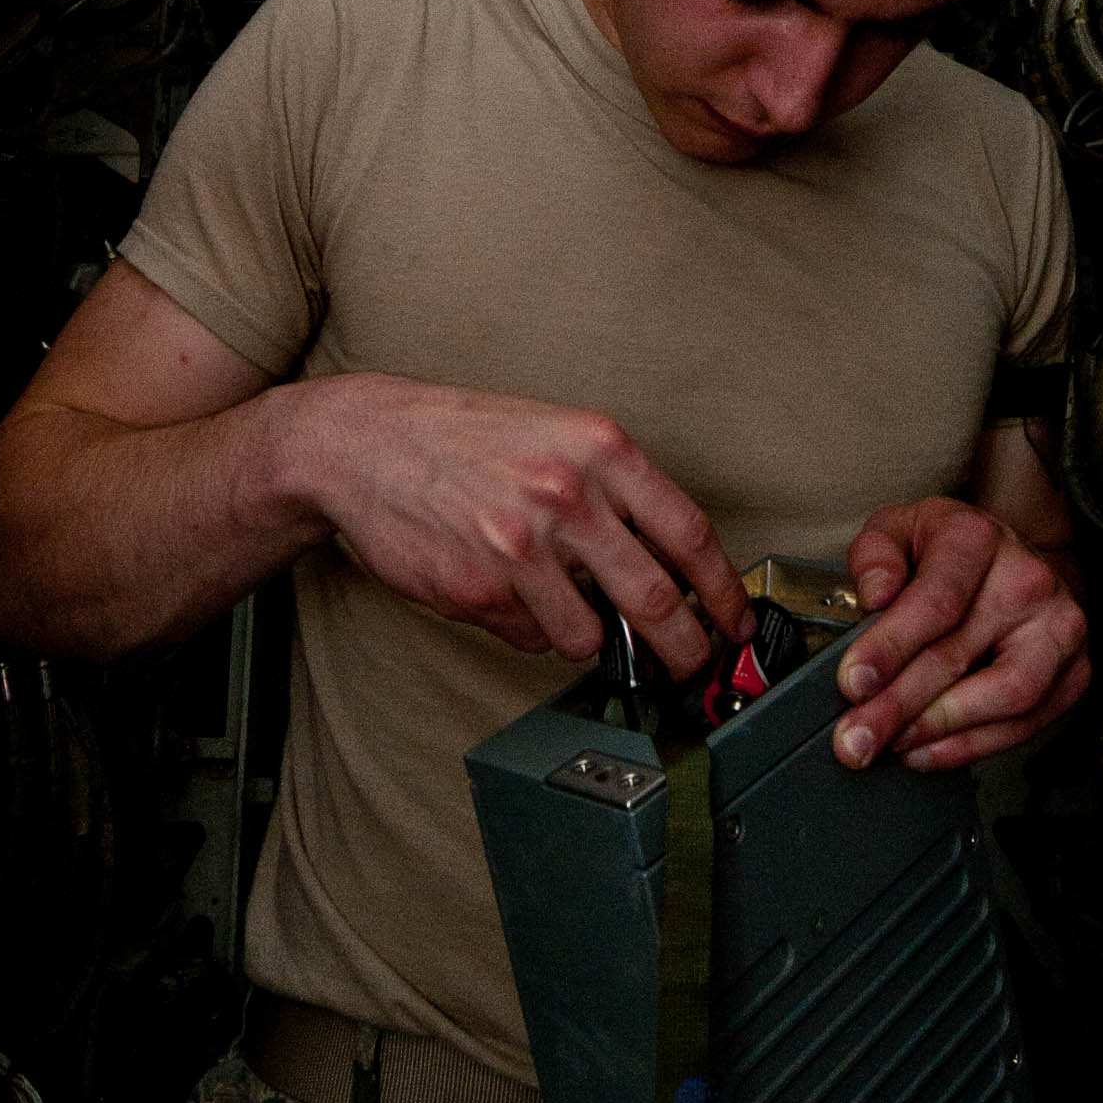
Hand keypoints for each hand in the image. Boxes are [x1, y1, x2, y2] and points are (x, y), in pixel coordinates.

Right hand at [282, 373, 752, 674]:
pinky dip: (526, 625)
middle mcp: (565, 495)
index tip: (735, 624)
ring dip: (584, 637)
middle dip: (685, 651)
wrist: (366, 443)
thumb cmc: (468, 439)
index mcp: (599, 449)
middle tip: (691, 667)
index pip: (689, 534)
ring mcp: (518, 546)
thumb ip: (619, 494)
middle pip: (655, 600)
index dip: (724, 593)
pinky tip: (501, 586)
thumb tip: (676, 571)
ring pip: (587, 636)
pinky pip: (528, 637)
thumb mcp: (559, 435)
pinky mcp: (476, 589)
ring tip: (556, 602)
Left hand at [832, 497, 1090, 773]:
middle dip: (898, 706)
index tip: (853, 684)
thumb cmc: (947, 555)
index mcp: (977, 540)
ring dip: (939, 731)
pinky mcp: (1074, 674)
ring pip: (1005, 697)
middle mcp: (1029, 581)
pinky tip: (925, 750)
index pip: (936, 601)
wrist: (1014, 565)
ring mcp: (1059, 630)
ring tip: (891, 744)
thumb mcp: (898, 532)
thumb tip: (875, 594)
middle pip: (959, 656)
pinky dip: (970, 747)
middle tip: (855, 738)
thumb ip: (875, 556)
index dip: (890, 647)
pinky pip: (1024, 726)